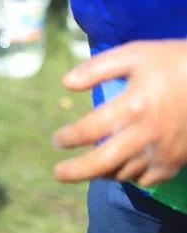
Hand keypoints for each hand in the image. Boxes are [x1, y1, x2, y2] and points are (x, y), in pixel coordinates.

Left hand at [53, 40, 186, 185]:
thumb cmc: (177, 61)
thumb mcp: (136, 53)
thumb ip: (98, 68)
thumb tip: (66, 83)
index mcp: (133, 107)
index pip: (89, 131)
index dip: (68, 138)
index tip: (57, 140)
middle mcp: (146, 134)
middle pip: (102, 163)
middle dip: (75, 172)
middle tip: (58, 174)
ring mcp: (164, 151)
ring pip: (124, 173)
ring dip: (103, 173)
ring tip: (91, 167)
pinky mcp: (179, 160)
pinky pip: (149, 179)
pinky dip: (131, 176)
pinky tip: (123, 168)